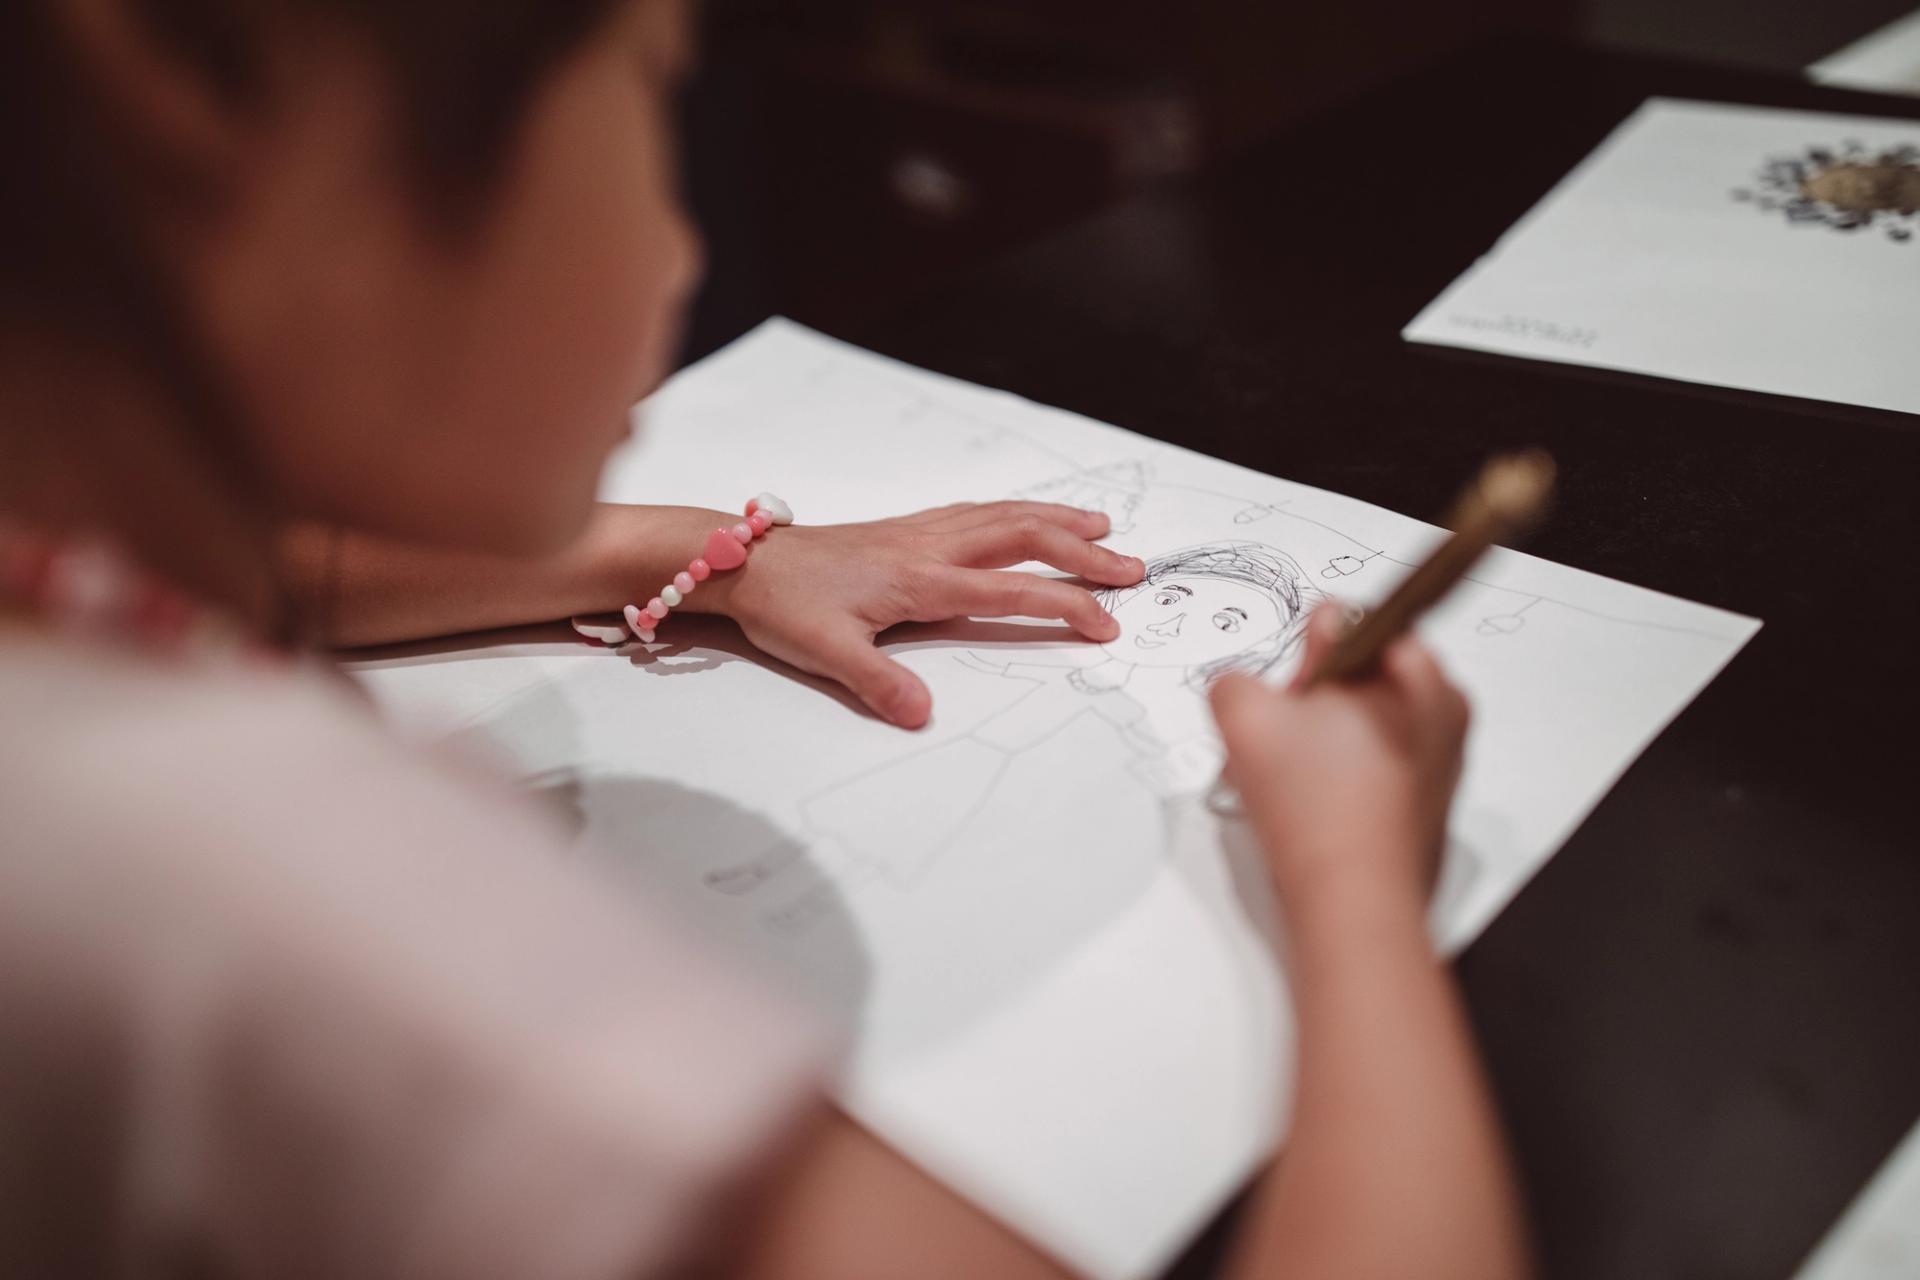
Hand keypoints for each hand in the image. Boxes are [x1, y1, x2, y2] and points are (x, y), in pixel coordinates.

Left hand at [699, 502, 1144, 727]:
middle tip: (1131, 568)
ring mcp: (921, 532)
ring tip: (1101, 526)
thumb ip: (878, 683)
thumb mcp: (826, 653)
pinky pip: (979, 511)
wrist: (747, 561)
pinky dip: (1018, 510)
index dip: (1064, 605)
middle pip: (1024, 538)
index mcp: (921, 580)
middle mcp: (931, 547)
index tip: (1105, 623)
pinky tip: (1029, 515)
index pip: (1011, 590)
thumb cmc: (787, 604)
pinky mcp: (908, 529)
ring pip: (1005, 515)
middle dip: (1082, 553)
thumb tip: (921, 715)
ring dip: (1058, 520)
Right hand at [1208, 602, 1468, 906]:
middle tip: (1284, 741)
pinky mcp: (1431, 797)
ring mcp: (1443, 753)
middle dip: (1310, 701)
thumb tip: (1243, 685)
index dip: (1300, 657)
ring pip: (1363, 722)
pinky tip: (1314, 806)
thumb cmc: (1318, 807)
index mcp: (1410, 664)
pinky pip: (1378, 764)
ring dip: (1321, 741)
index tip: (1288, 695)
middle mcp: (1441, 702)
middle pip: (1354, 675)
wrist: (1355, 898)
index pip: (1344, 620)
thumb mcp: (1244, 717)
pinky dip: (1345, 776)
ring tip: (1292, 780)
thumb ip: (1234, 678)